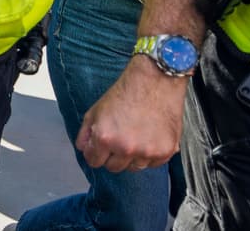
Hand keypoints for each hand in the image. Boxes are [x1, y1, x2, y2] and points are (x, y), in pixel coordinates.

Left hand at [77, 57, 186, 171]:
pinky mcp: (166, 152)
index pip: (94, 161)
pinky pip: (153, 164)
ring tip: (135, 134)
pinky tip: (149, 136)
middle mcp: (126, 148)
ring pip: (134, 167)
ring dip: (132, 156)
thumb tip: (83, 149)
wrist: (155, 81)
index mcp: (105, 138)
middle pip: (114, 167)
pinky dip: (150, 154)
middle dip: (112, 156)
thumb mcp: (95, 110)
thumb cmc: (124, 93)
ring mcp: (147, 152)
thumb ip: (85, 133)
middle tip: (119, 138)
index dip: (95, 153)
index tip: (100, 147)